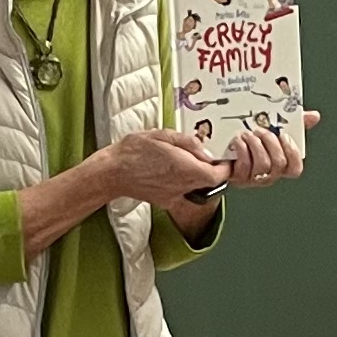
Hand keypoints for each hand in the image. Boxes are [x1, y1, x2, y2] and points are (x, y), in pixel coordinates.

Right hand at [103, 126, 218, 208]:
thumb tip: (206, 152)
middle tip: (202, 156)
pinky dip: (182, 182)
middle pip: (209, 182)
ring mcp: (175, 196)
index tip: (221, 158)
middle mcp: (183, 186)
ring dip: (195, 175)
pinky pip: (182, 192)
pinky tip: (168, 171)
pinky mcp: (167, 201)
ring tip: (181, 161)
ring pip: (196, 187)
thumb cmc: (134, 150)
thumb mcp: (163, 135)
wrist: (113, 172)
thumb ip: (189, 143)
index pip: (218, 176)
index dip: (223, 168)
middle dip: (209, 169)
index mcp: (185, 168)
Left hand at [218, 110, 318, 189]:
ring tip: (247, 134)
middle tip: (260, 131)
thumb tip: (313, 116)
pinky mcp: (237, 177)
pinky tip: (238, 141)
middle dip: (270, 143)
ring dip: (255, 145)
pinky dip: (242, 150)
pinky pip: (244, 167)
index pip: (295, 168)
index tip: (284, 136)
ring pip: (263, 166)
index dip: (292, 152)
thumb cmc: (250, 141)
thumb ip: (294, 123)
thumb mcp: (272, 129)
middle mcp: (269, 174)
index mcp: (280, 165)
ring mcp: (253, 178)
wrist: (222, 148)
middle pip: (279, 164)